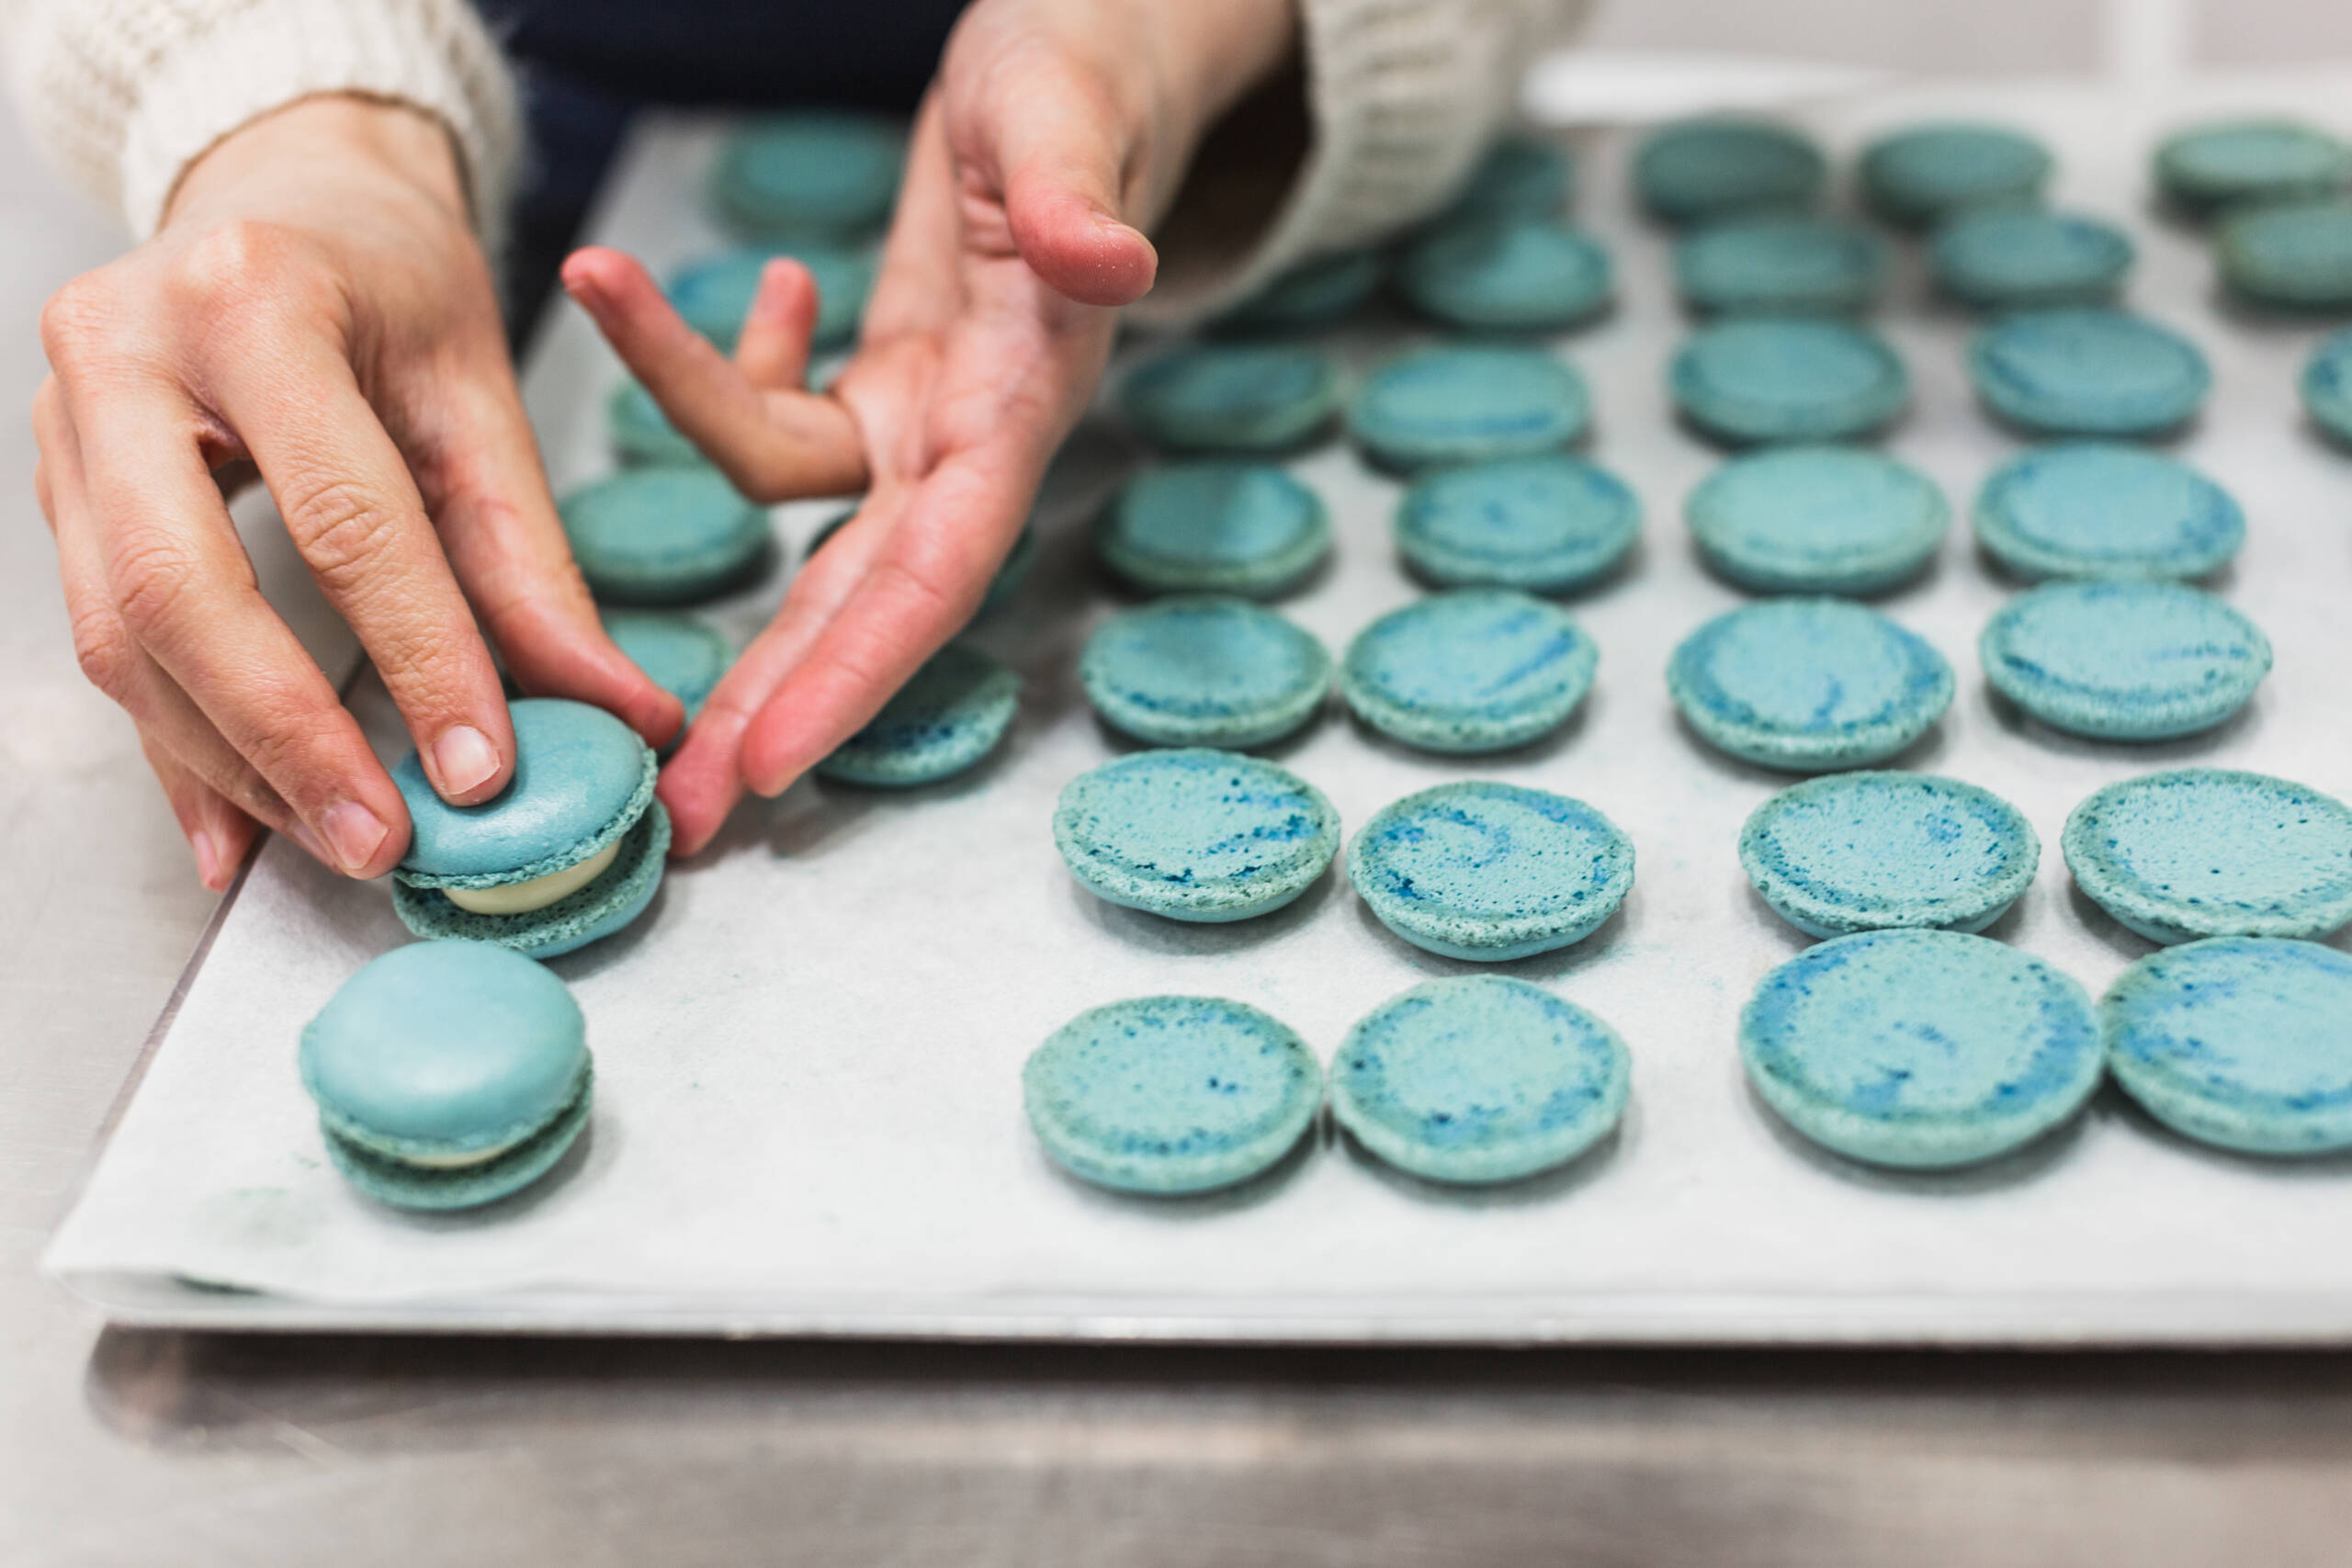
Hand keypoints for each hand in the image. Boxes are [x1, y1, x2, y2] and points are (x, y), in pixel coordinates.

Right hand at [34, 95, 682, 890]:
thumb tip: (622, 711)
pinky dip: (178, 749)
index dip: (416, 654)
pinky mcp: (55, 485)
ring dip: (232, 763)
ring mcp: (64, 421)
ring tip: (339, 844)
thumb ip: (535, 560)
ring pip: (121, 633)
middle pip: (178, 587)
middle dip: (285, 736)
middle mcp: (124, 354)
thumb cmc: (390, 279)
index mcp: (252, 301)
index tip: (482, 767)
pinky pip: (104, 641)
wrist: (284, 192)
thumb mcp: (482, 392)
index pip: (342, 515)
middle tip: (383, 839)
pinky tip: (238, 834)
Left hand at [563, 0, 1295, 855]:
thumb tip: (1106, 267)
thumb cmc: (1080, 67)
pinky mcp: (887, 388)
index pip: (938, 563)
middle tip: (683, 824)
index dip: (859, 670)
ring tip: (610, 680)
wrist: (1083, 47)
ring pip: (808, 542)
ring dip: (722, 601)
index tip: (770, 762)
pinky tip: (642, 300)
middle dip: (776, 713)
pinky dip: (698, 384)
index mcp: (1021, 397)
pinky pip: (775, 424)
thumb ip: (1083, 192)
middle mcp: (975, 435)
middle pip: (866, 603)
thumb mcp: (1068, 107)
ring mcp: (928, 420)